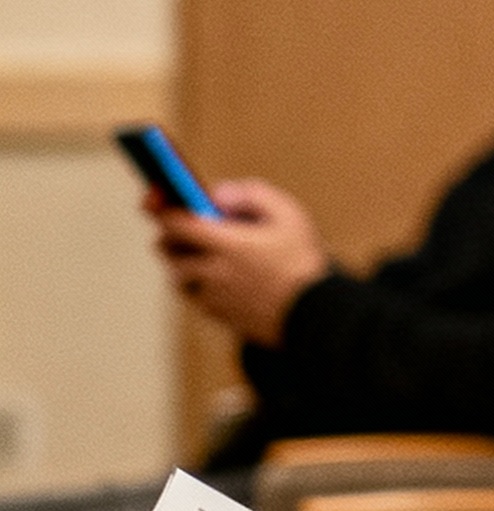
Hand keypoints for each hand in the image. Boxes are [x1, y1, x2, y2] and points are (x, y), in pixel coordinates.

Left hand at [150, 177, 329, 343]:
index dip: (164, 209)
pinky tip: (217, 277)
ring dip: (181, 262)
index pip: (175, 223)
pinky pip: (195, 297)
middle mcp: (212, 271)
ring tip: (199, 252)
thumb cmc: (304, 262)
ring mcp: (213, 297)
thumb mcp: (289, 214)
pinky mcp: (220, 316)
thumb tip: (218, 194)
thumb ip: (252, 194)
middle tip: (178, 226)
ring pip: (178, 277)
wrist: (317, 315)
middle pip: (167, 252)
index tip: (159, 199)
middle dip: (169, 236)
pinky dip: (197, 284)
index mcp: (225, 244)